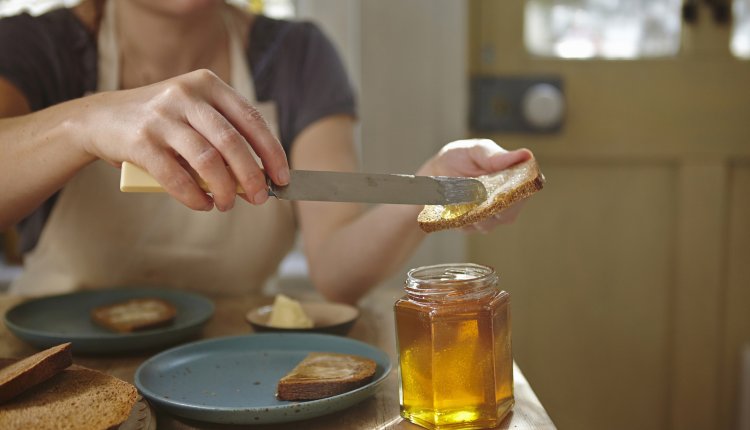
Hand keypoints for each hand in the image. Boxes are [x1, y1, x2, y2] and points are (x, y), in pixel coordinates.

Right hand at [77, 69, 288, 210]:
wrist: (99, 119)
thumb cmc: (159, 123)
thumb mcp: (193, 116)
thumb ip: (222, 138)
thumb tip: (255, 178)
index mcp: (207, 84)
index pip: (250, 119)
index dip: (271, 151)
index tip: (282, 177)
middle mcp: (186, 94)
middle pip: (231, 141)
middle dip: (251, 175)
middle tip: (259, 198)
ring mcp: (162, 116)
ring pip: (207, 159)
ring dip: (224, 188)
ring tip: (227, 204)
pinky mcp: (140, 141)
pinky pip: (175, 176)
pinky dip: (193, 196)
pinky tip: (202, 204)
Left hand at [417, 138, 532, 232]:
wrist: (434, 173)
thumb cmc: (459, 157)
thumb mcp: (475, 151)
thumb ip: (496, 155)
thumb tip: (525, 154)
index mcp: (514, 178)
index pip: (526, 190)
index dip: (516, 194)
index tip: (500, 191)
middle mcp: (506, 200)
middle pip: (509, 214)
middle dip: (492, 208)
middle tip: (475, 196)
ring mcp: (490, 215)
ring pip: (489, 224)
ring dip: (474, 213)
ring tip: (460, 198)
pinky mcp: (472, 224)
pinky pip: (470, 227)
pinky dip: (461, 218)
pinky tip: (453, 207)